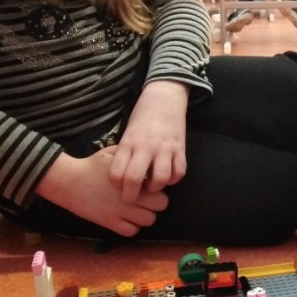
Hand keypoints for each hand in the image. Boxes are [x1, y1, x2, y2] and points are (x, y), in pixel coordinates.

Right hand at [36, 149, 167, 236]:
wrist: (70, 181)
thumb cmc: (92, 165)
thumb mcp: (114, 153)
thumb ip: (131, 156)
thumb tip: (144, 156)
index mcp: (133, 179)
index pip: (160, 187)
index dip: (158, 187)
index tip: (150, 186)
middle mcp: (131, 196)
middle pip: (160, 205)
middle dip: (157, 202)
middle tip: (147, 199)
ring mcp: (121, 212)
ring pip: (149, 220)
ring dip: (145, 216)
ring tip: (137, 210)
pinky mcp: (110, 223)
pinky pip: (131, 231)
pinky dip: (132, 227)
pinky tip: (126, 219)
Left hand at [109, 80, 189, 202]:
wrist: (164, 98)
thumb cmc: (142, 117)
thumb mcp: (128, 133)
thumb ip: (125, 153)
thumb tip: (123, 178)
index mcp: (128, 143)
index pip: (116, 173)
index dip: (116, 186)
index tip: (119, 186)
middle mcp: (145, 146)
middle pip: (134, 179)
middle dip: (131, 196)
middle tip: (132, 198)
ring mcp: (164, 148)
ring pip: (160, 179)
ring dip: (155, 188)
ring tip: (152, 185)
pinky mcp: (181, 148)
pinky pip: (179, 173)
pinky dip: (173, 179)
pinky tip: (168, 176)